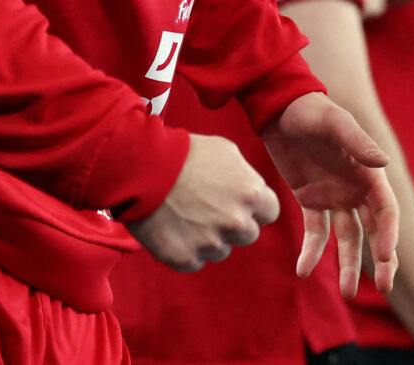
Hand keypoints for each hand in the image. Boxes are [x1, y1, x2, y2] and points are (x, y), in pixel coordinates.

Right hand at [126, 133, 278, 271]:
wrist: (143, 169)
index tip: (239, 203)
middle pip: (248, 235)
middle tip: (210, 209)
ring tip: (188, 216)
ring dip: (210, 238)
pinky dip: (187, 250)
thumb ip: (245, 176)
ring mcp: (211, 244)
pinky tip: (175, 230)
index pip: (270, 212)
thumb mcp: (226, 152)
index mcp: (251, 195)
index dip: (255, 208)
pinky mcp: (185, 259)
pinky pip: (196, 262)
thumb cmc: (185, 153)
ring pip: (221, 250)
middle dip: (234, 224)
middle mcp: (236, 223)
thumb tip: (250, 190)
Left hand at [263, 93, 399, 297]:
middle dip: (383, 260)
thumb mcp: (333, 123)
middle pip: (374, 230)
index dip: (389, 234)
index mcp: (368, 172)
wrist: (277, 108)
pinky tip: (304, 270)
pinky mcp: (310, 201)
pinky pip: (316, 233)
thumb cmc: (310, 110)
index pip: (386, 210)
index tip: (386, 258)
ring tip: (347, 294)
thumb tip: (383, 163)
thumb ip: (357, 142)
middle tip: (384, 288)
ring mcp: (334, 197)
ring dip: (348, 265)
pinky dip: (312, 252)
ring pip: (348, 238)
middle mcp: (355, 188)